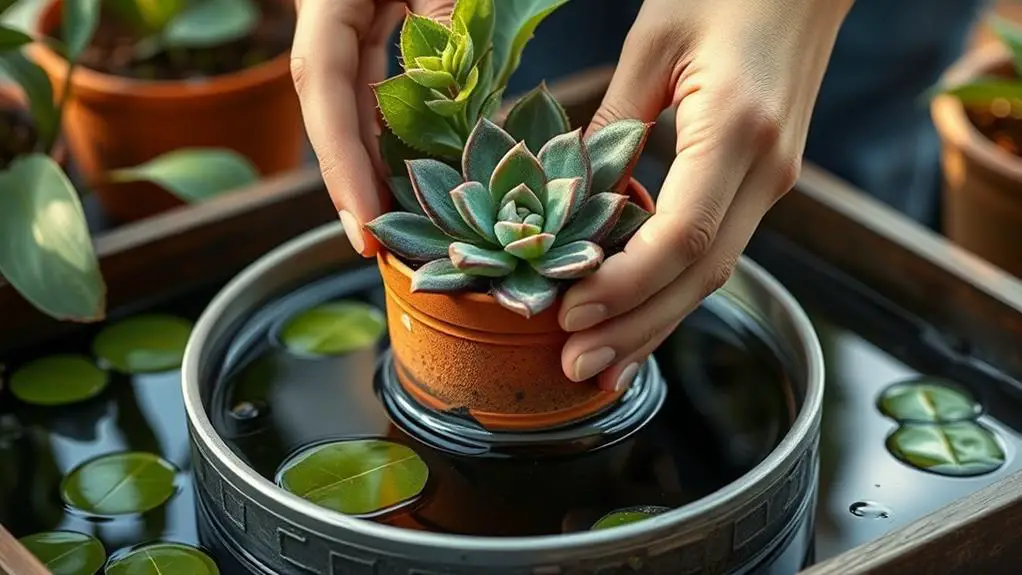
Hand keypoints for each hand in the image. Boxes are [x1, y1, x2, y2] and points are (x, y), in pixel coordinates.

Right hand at [290, 0, 453, 255]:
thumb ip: (444, 19)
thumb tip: (462, 101)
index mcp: (324, 3)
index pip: (324, 93)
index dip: (341, 166)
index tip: (363, 227)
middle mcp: (324, 23)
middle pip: (334, 115)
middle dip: (358, 183)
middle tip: (385, 248)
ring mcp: (344, 25)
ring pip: (353, 106)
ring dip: (376, 162)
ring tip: (403, 220)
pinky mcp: (367, 23)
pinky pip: (374, 85)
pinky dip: (394, 127)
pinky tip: (415, 166)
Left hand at [559, 0, 853, 389]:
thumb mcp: (653, 42)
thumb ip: (611, 124)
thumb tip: (567, 197)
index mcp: (738, 129)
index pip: (684, 236)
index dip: (626, 286)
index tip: (571, 313)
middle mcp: (767, 169)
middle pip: (702, 274)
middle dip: (635, 328)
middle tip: (575, 368)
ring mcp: (774, 180)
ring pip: (713, 272)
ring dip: (654, 323)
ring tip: (599, 365)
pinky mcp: (765, 181)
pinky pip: (717, 248)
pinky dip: (672, 289)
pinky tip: (636, 316)